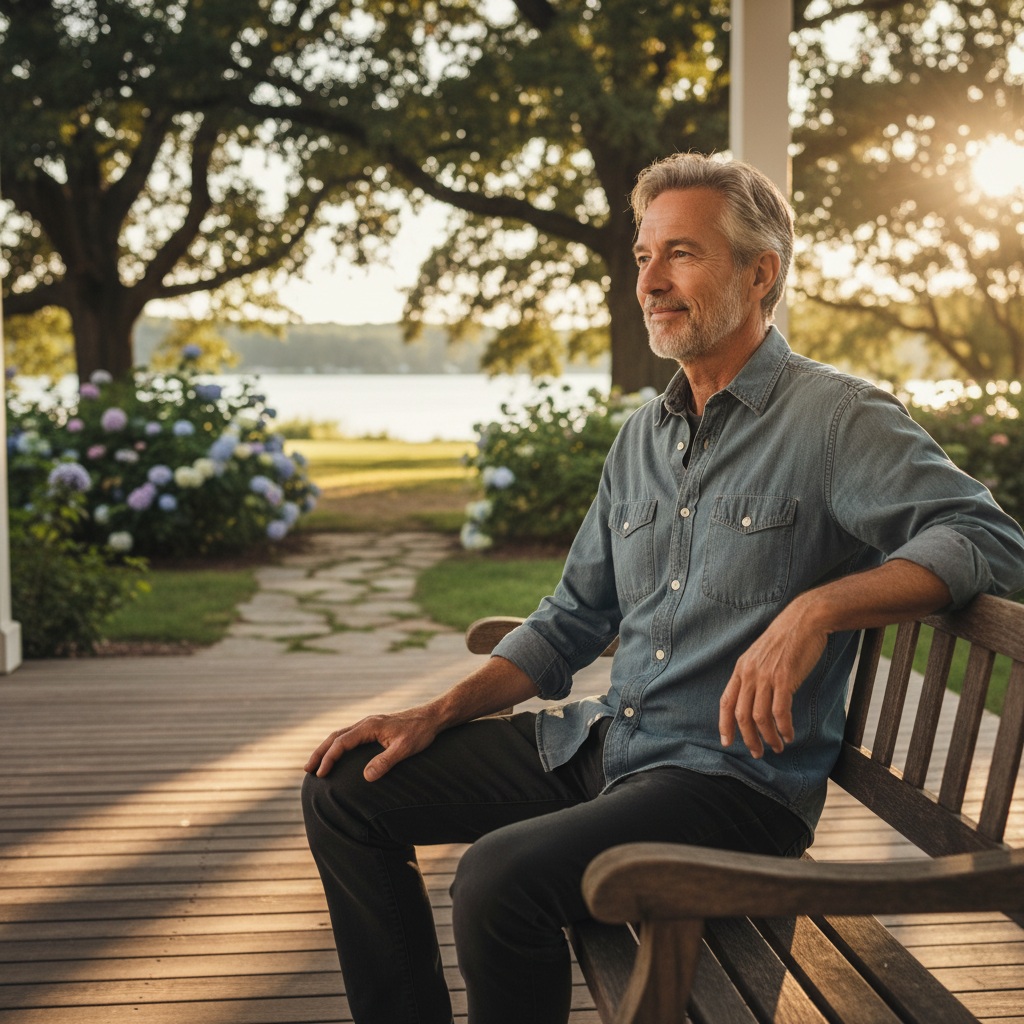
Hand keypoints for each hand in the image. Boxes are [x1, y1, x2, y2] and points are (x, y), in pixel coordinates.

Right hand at [304, 705, 440, 780]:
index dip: (329, 758)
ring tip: (316, 764)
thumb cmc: (420, 732)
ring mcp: (369, 725)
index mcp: (369, 726)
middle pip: (335, 737)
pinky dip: (338, 746)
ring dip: (326, 749)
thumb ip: (386, 761)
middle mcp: (366, 723)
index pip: (342, 743)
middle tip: (308, 769)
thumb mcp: (405, 749)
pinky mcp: (374, 728)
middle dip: (320, 753)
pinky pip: (349, 736)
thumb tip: (366, 776)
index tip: (320, 774)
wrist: (432, 717)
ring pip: (341, 735)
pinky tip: (338, 756)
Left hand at [718, 605, 827, 758]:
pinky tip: (789, 735)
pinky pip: (780, 711)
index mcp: (741, 669)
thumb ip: (754, 675)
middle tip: (758, 753)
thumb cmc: (786, 639)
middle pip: (741, 715)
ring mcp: (766, 676)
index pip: (726, 702)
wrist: (804, 620)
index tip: (727, 742)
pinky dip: (783, 727)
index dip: (724, 724)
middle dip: (748, 738)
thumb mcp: (760, 656)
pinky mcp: (785, 678)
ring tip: (777, 747)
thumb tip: (753, 699)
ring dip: (768, 737)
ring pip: (760, 717)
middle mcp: (749, 674)